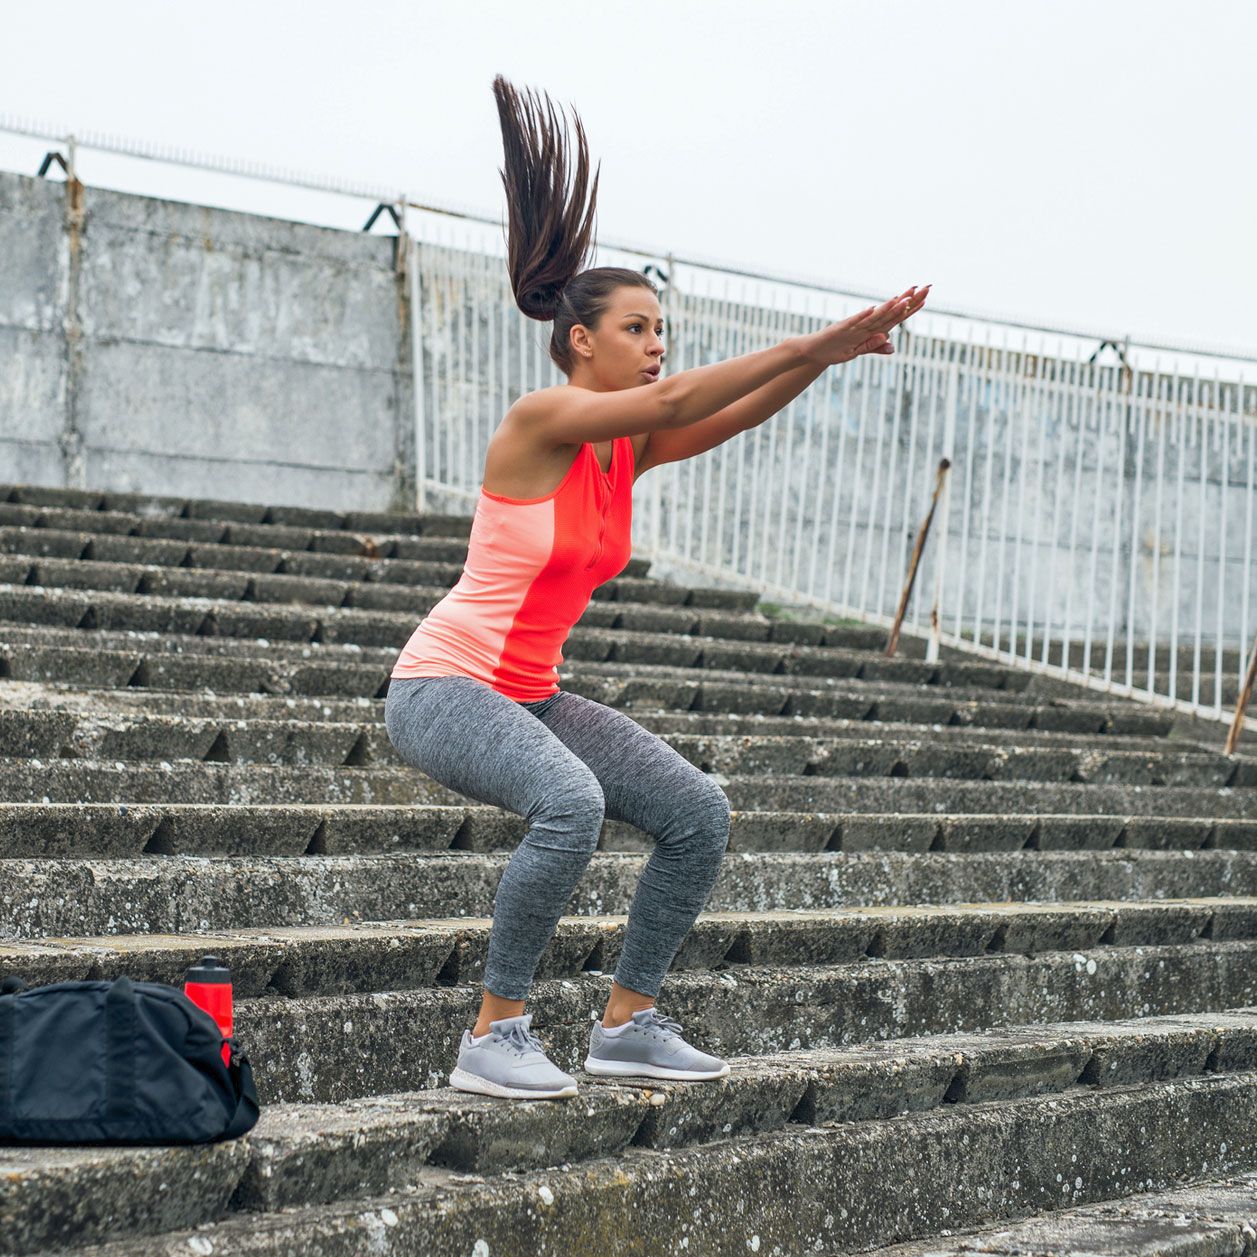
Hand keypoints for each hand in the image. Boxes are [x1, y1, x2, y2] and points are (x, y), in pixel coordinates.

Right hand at [799, 285, 930, 365]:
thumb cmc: (835, 350)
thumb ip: (873, 347)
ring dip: (888, 308)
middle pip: (889, 311)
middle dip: (906, 301)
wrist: (814, 352)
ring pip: (875, 316)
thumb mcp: (857, 352)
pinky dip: (863, 316)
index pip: (895, 318)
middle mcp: (864, 324)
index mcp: (870, 330)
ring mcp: (853, 325)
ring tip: (904, 299)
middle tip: (924, 288)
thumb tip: (891, 345)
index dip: (910, 309)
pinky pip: (854, 322)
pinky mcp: (840, 328)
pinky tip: (874, 309)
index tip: (925, 298)